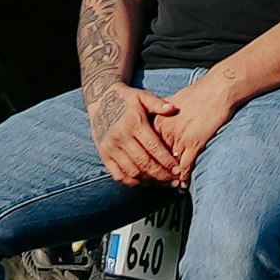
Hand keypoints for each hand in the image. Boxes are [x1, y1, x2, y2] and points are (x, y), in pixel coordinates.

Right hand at [84, 72, 175, 189]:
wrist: (100, 101)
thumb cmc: (126, 99)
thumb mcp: (142, 96)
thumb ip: (158, 103)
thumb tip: (173, 108)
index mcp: (133, 123)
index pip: (153, 147)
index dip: (167, 161)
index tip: (179, 169)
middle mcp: (120, 137)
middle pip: (144, 163)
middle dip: (161, 174)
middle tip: (175, 181)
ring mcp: (110, 148)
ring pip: (132, 171)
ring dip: (149, 180)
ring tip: (163, 183)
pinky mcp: (104, 155)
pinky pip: (119, 174)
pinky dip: (133, 181)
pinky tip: (146, 182)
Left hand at [143, 71, 256, 188]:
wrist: (217, 89)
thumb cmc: (198, 93)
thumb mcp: (172, 101)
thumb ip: (161, 113)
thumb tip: (156, 120)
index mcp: (158, 121)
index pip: (147, 147)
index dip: (147, 160)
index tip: (147, 170)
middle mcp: (166, 131)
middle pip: (156, 158)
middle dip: (156, 172)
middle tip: (156, 183)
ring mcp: (180, 138)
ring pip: (170, 165)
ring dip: (170, 178)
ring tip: (170, 186)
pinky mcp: (195, 142)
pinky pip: (186, 165)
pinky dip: (185, 176)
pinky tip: (184, 183)